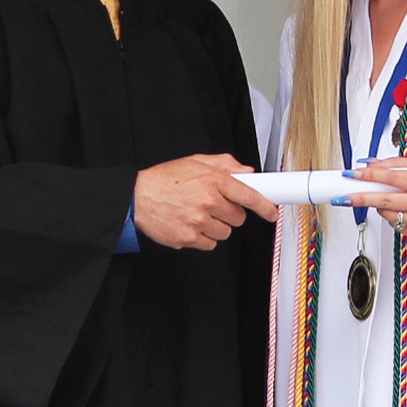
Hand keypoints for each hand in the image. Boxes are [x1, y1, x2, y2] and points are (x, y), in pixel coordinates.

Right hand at [134, 155, 276, 250]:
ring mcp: (198, 222)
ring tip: (197, 215)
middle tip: (213, 207)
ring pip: (225, 233)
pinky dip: (203, 238)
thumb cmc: (163, 180)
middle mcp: (207, 201)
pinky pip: (210, 244)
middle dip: (229, 214)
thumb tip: (246, 172)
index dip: (265, 206)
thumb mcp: (194, 162)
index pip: (249, 195)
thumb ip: (223, 164)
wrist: (135, 198)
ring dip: (216, 227)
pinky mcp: (188, 238)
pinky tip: (190, 225)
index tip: (271, 213)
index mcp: (212, 180)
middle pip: (238, 218)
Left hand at [359, 159, 406, 242]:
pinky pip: (394, 224)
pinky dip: (391, 216)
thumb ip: (399, 165)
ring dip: (378, 206)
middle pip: (384, 200)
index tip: (353, 173)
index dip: (370, 175)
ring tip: (387, 199)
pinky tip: (402, 210)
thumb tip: (372, 163)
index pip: (393, 177)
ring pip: (387, 213)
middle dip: (361, 197)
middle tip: (342, 196)